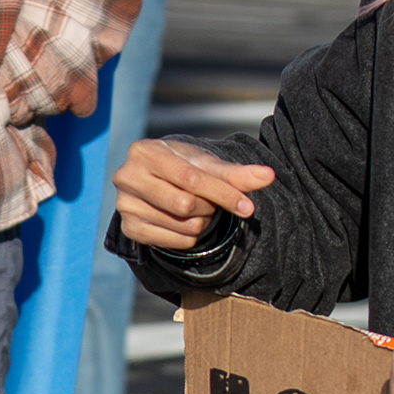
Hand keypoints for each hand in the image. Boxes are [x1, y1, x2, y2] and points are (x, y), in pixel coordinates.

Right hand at [114, 136, 274, 254]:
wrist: (157, 181)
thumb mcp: (207, 165)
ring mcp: (124, 205)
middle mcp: (126, 176)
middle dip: (208, 206)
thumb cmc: (183, 168)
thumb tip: (269, 175)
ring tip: (197, 209)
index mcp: (145, 151)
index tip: (248, 207)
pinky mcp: (129, 229)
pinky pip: (174, 241)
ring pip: (182, 225)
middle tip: (210, 201)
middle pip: (185, 205)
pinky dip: (190, 236)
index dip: (223, 194)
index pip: (190, 179)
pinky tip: (187, 223)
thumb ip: (237, 172)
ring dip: (202, 221)